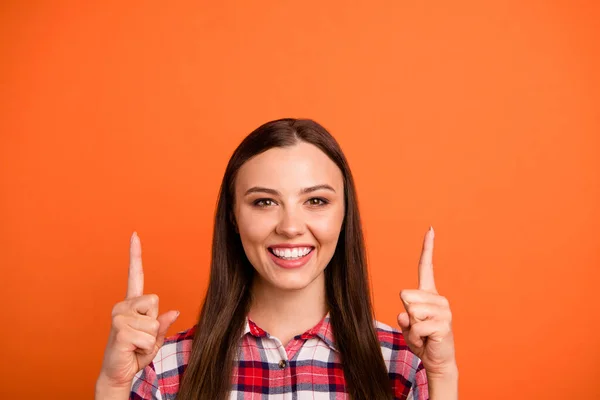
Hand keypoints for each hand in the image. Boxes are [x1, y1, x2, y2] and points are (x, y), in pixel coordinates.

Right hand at [97, 232, 179, 388]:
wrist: (118, 373)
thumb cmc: (135, 353)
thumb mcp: (155, 338)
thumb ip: (163, 325)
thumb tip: (174, 312)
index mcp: (131, 304)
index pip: (135, 275)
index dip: (135, 255)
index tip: (135, 235)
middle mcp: (122, 305)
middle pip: (155, 301)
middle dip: (154, 323)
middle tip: (140, 336)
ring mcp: (119, 317)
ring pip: (154, 322)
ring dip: (150, 338)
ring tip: (135, 344)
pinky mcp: (120, 330)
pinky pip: (149, 336)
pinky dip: (146, 347)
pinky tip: (132, 349)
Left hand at [398, 227, 455, 376]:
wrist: (437, 360)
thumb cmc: (422, 340)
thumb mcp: (408, 325)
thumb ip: (405, 317)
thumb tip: (405, 314)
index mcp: (429, 294)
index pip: (426, 267)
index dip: (428, 248)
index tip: (430, 229)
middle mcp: (438, 298)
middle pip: (405, 295)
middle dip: (407, 313)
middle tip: (418, 326)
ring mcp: (443, 310)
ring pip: (411, 311)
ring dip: (411, 327)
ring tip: (423, 334)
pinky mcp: (444, 324)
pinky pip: (416, 327)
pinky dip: (416, 337)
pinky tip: (427, 340)